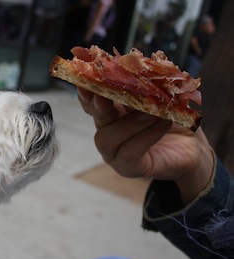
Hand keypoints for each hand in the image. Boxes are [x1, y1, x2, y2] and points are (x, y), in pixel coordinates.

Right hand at [78, 88, 214, 203]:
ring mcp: (115, 151)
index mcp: (112, 110)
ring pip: (107, 138)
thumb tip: (137, 68)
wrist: (193, 146)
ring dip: (128, 123)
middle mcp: (108, 130)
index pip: (91, 100)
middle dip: (98, 105)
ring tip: (151, 113)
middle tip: (104, 96)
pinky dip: (146, 136)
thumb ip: (145, 84)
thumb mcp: (160, 95)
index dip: (87, 90)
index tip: (88, 78)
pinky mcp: (128, 167)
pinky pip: (129, 153)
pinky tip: (162, 124)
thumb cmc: (174, 118)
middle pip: (95, 117)